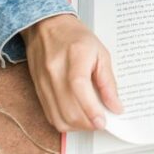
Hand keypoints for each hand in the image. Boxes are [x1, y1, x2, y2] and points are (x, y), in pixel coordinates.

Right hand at [21, 8, 122, 131]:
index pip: (79, 87)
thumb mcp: (100, 52)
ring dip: (77, 126)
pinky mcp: (38, 91)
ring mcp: (43, 83)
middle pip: (68, 108)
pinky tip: (76, 116)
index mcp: (74, 56)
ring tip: (90, 120)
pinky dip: (65, 122)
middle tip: (101, 122)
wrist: (46, 26)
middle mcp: (54, 71)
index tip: (103, 121)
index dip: (91, 109)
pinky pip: (50, 115)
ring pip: (58, 117)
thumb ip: (108, 81)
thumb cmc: (74, 36)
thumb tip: (115, 106)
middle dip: (88, 123)